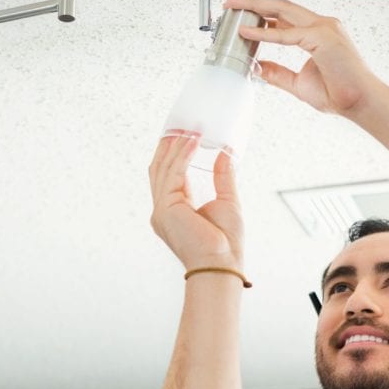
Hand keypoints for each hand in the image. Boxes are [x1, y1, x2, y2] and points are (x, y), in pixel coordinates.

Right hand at [148, 134, 244, 271]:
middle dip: (169, 145)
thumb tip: (225, 153)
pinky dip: (182, 155)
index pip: (169, 176)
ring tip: (189, 127)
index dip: (174, 154)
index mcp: (174, 211)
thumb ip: (223, 177)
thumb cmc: (225, 244)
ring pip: (164, 168)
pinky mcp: (167, 208)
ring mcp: (162, 210)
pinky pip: (173, 174)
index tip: (183, 134)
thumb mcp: (227, 201)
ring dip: (176, 146)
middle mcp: (163, 210)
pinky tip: (193, 141)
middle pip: (160, 169)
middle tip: (180, 123)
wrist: (221, 264)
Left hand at [224, 0, 378, 116]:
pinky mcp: (323, 37)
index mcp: (318, 33)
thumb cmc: (339, 93)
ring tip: (235, 8)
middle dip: (254, 3)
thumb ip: (278, 73)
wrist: (359, 103)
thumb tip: (257, 67)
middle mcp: (322, 25)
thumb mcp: (298, 83)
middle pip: (282, 6)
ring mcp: (324, 28)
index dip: (263, 14)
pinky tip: (248, 32)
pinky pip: (287, 34)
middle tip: (231, 4)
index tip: (243, 16)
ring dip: (256, 7)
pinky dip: (265, 32)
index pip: (286, 16)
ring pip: (283, 10)